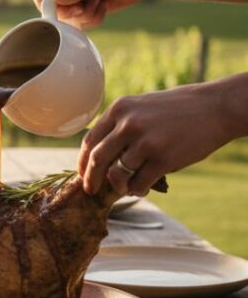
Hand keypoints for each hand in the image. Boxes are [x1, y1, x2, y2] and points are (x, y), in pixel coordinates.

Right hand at [29, 0, 151, 28]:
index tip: (58, 9)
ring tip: (99, 2)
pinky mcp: (84, 9)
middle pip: (51, 8)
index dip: (44, 2)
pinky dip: (92, 19)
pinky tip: (103, 6)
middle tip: (83, 6)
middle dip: (70, 12)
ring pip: (66, 19)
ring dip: (84, 16)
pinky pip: (80, 23)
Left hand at [77, 83, 234, 196]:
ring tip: (126, 187)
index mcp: (119, 109)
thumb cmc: (176, 109)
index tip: (81, 174)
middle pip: (96, 159)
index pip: (89, 140)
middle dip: (91, 179)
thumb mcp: (140, 107)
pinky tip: (141, 188)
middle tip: (90, 190)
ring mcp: (145, 141)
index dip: (82, 161)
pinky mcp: (163, 158)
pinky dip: (137, 190)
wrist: (215, 107)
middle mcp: (128, 124)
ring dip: (119, 186)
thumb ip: (119, 126)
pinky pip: (139, 183)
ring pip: (117, 174)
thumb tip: (98, 157)